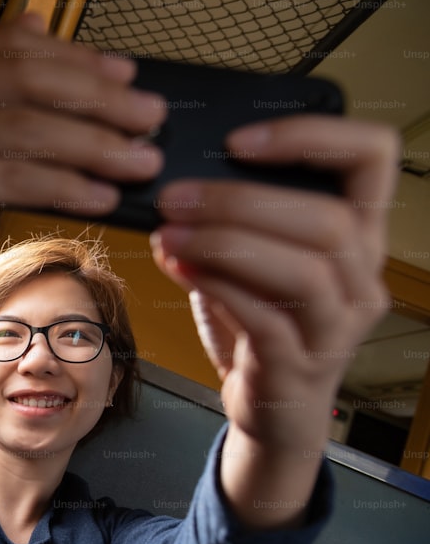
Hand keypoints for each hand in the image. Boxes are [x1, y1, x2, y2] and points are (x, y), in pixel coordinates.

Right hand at [0, 13, 166, 310]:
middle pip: (18, 82)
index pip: (4, 47)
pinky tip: (103, 197)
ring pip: (21, 130)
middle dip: (96, 100)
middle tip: (151, 118)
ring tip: (141, 162)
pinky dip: (65, 186)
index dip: (73, 58)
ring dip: (94, 146)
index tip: (127, 76)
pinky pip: (10, 179)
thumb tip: (46, 25)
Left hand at [149, 116, 399, 527]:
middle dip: (240, 201)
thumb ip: (229, 225)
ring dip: (225, 243)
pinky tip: (180, 267)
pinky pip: (267, 319)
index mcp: (359, 233)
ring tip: (171, 233)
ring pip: (303, 270)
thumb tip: (175, 189)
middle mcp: (362, 277)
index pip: (372, 158)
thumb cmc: (261, 325)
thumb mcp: (252, 264)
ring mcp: (338, 326)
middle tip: (175, 197)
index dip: (313, 135)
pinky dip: (218, 286)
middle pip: (327, 219)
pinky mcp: (300, 365)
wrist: (272, 408)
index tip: (240, 141)